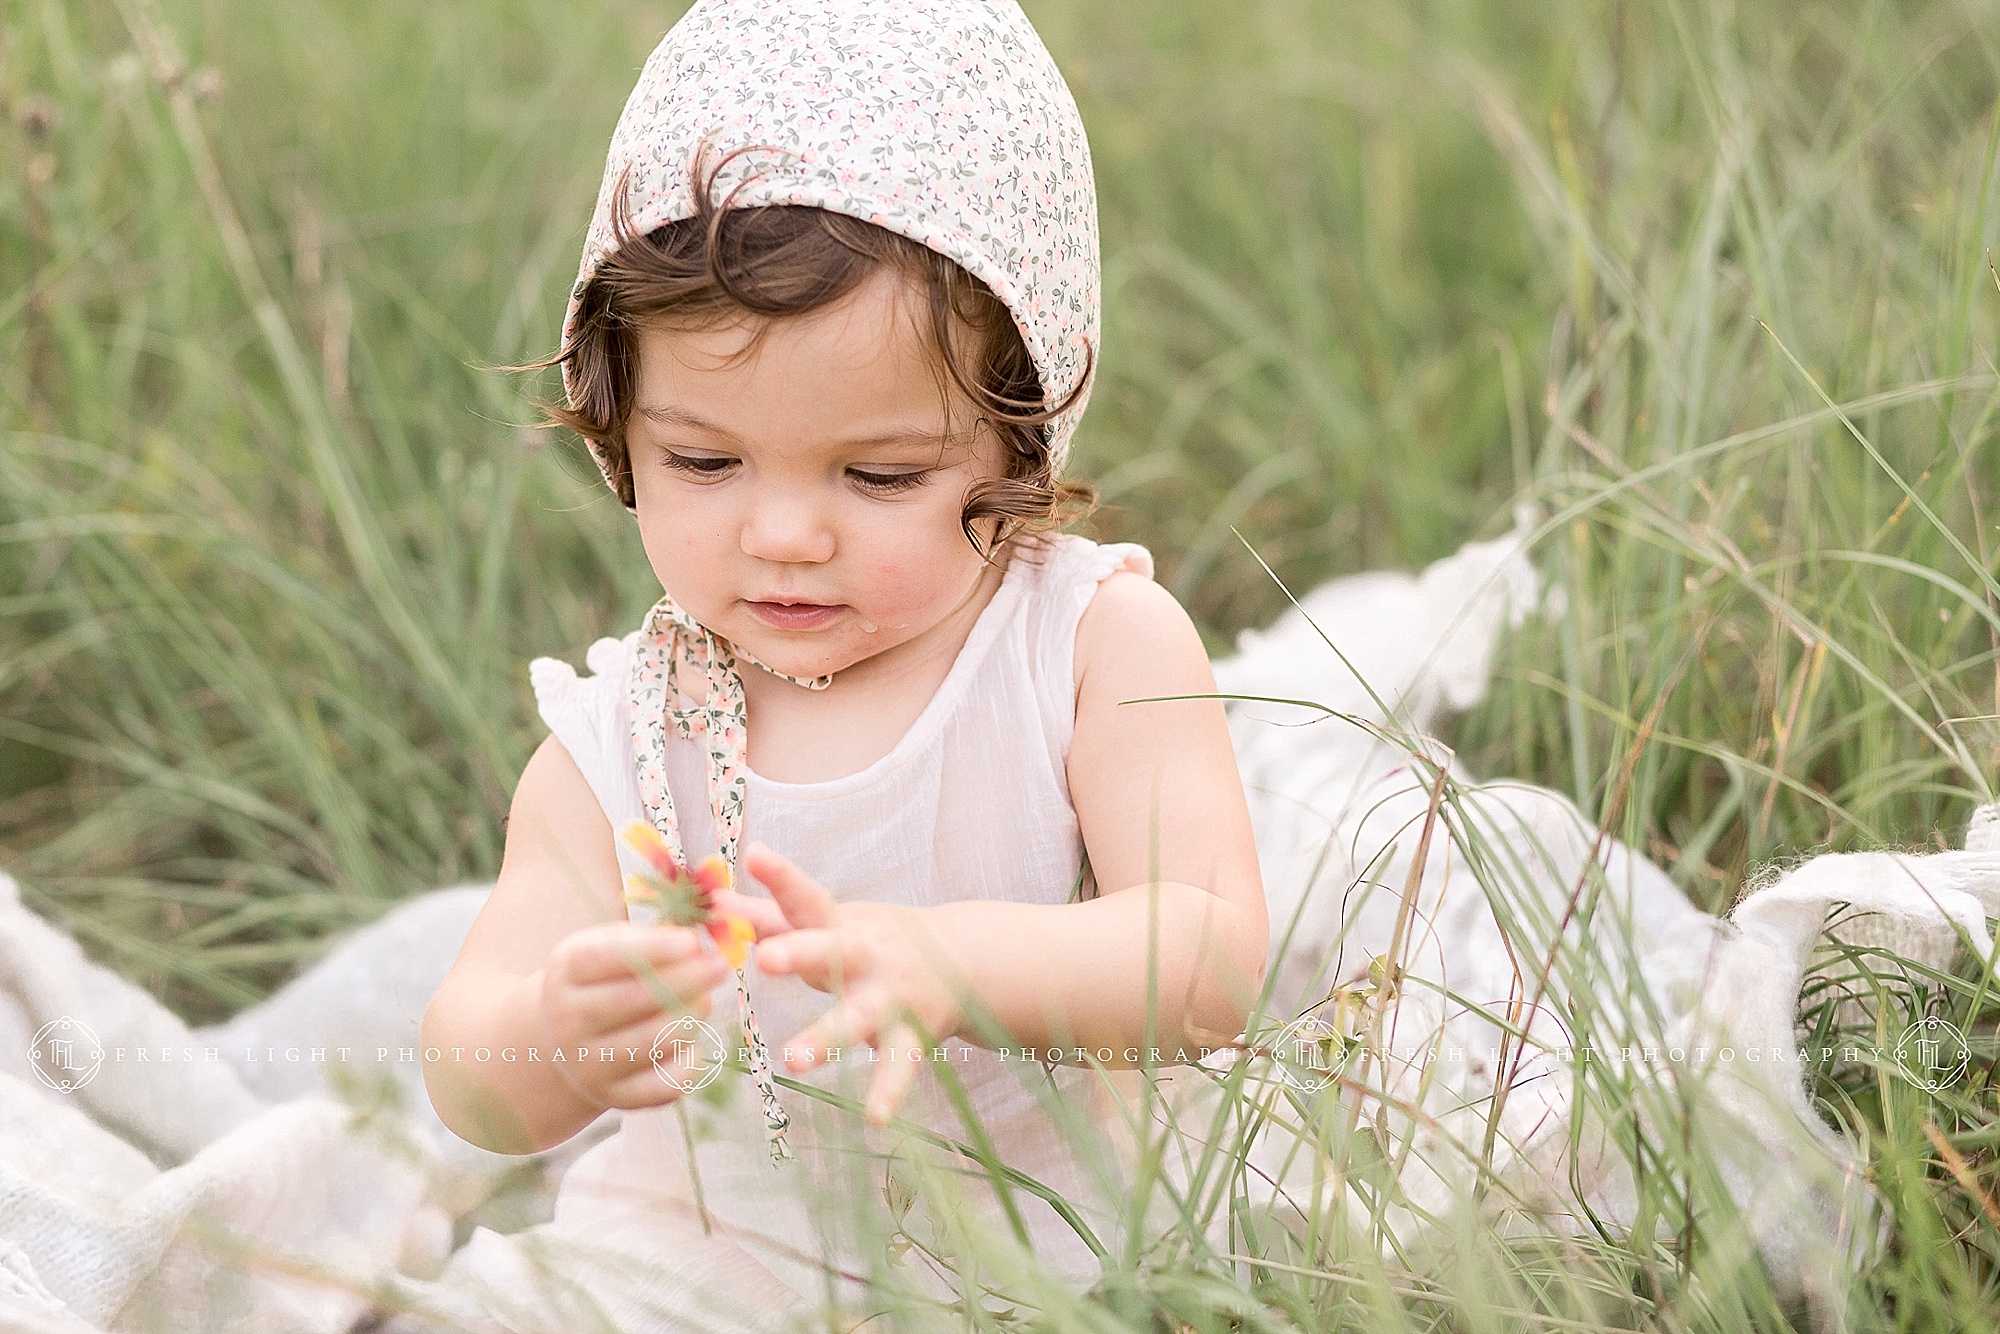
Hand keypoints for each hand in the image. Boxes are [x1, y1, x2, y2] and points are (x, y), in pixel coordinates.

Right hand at [537, 921, 733, 1112]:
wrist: (567, 1037)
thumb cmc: (605, 978)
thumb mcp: (613, 945)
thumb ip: (654, 937)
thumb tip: (706, 939)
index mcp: (568, 970)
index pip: (607, 958)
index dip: (653, 949)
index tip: (692, 941)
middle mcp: (568, 1019)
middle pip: (635, 999)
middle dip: (687, 979)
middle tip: (720, 966)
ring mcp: (588, 1063)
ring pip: (656, 1040)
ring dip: (692, 1015)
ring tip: (704, 1000)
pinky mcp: (614, 1097)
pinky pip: (666, 1083)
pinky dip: (688, 1060)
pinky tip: (690, 1042)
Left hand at [722, 842, 967, 1127]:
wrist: (966, 961)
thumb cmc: (874, 941)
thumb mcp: (830, 922)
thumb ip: (771, 915)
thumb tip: (714, 898)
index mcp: (839, 926)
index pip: (806, 898)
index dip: (781, 877)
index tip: (754, 855)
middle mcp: (865, 957)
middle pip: (831, 952)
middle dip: (800, 953)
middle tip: (766, 958)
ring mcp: (890, 998)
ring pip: (856, 1018)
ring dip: (826, 1037)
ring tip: (793, 1060)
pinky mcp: (912, 1036)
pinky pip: (898, 1068)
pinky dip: (888, 1093)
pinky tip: (874, 1119)